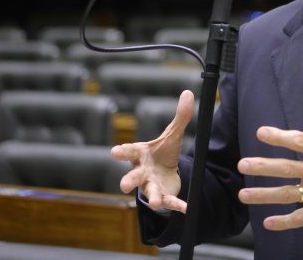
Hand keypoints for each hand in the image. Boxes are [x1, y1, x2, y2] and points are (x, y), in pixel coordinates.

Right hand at [111, 90, 194, 212]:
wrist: (167, 172)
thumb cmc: (163, 152)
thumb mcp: (172, 134)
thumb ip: (180, 116)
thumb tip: (188, 93)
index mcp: (140, 154)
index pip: (129, 152)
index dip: (121, 152)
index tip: (114, 152)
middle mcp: (142, 171)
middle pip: (133, 177)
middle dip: (128, 181)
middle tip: (123, 186)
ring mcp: (151, 185)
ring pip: (149, 192)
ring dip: (152, 197)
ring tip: (155, 202)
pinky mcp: (163, 195)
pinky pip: (169, 201)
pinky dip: (176, 205)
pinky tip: (185, 208)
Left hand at [237, 101, 302, 230]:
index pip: (301, 141)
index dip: (281, 137)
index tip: (261, 132)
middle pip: (289, 168)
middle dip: (265, 167)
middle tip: (243, 165)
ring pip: (290, 194)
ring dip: (265, 195)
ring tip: (244, 194)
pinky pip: (302, 218)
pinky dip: (285, 222)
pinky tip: (267, 222)